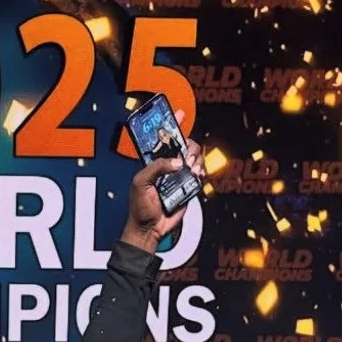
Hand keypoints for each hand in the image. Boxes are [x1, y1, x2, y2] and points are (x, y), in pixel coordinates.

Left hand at [121, 112, 204, 252]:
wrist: (150, 228)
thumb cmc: (140, 208)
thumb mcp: (141, 182)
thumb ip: (157, 167)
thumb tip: (177, 162)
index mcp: (154, 162)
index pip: (164, 138)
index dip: (172, 124)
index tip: (179, 114)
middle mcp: (168, 165)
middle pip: (184, 144)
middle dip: (188, 145)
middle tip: (185, 156)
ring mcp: (179, 175)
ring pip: (194, 156)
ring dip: (195, 158)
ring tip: (190, 168)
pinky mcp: (188, 186)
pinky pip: (199, 172)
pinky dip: (201, 171)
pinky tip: (196, 174)